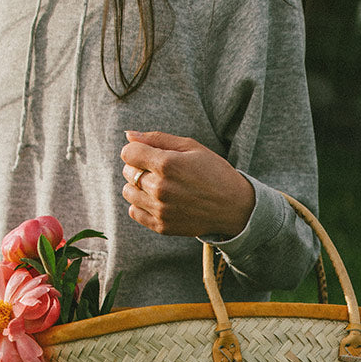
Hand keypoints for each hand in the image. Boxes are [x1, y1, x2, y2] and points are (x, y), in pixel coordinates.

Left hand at [120, 131, 255, 238]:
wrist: (233, 206)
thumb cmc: (213, 171)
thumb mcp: (191, 147)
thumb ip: (157, 139)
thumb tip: (128, 135)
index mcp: (167, 164)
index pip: (128, 153)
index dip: (135, 150)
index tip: (145, 152)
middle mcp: (160, 188)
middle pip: (128, 172)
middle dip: (137, 166)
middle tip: (157, 169)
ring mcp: (160, 209)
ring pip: (128, 193)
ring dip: (137, 186)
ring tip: (156, 184)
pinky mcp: (161, 226)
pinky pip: (134, 212)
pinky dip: (140, 204)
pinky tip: (156, 199)